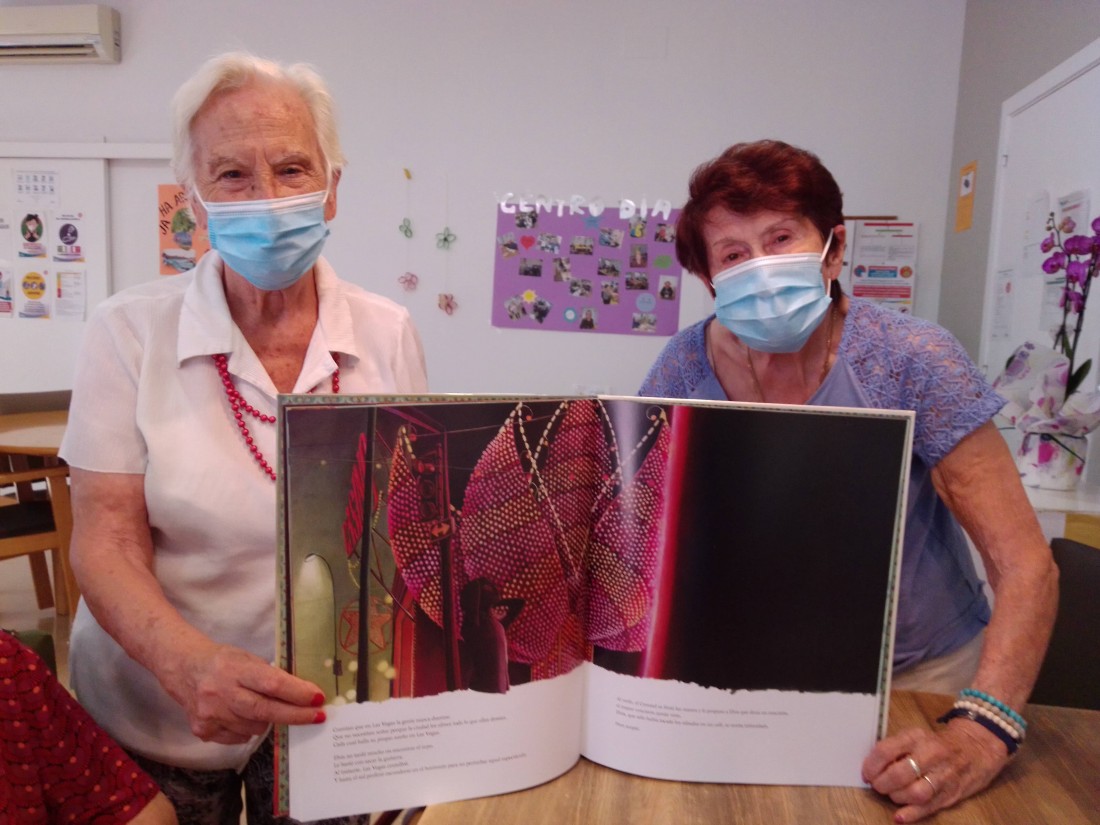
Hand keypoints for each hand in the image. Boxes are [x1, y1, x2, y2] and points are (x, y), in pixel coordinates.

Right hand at [162, 641, 325, 744]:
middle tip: (317, 716)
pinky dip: (247, 729)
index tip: (318, 698)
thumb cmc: (222, 661)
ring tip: (263, 707)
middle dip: (295, 715)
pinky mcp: (203, 730)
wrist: (183, 668)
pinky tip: (242, 716)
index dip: (297, 692)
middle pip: (265, 710)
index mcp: (234, 669)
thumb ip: (268, 675)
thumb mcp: (246, 658)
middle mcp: (221, 693)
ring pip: (254, 728)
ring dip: (267, 720)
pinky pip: (238, 737)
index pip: (271, 684)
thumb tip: (300, 695)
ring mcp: (211, 715)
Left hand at [862, 719, 1010, 822]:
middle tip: (877, 786)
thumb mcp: (916, 736)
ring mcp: (944, 775)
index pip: (886, 751)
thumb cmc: (939, 744)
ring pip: (915, 792)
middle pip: (900, 773)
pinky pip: (929, 807)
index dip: (871, 765)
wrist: (977, 748)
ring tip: (892, 795)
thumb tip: (872, 768)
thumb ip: (896, 749)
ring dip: (897, 797)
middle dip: (882, 784)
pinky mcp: (951, 793)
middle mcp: (931, 754)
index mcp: (917, 737)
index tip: (866, 774)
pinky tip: (899, 817)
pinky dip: (911, 814)